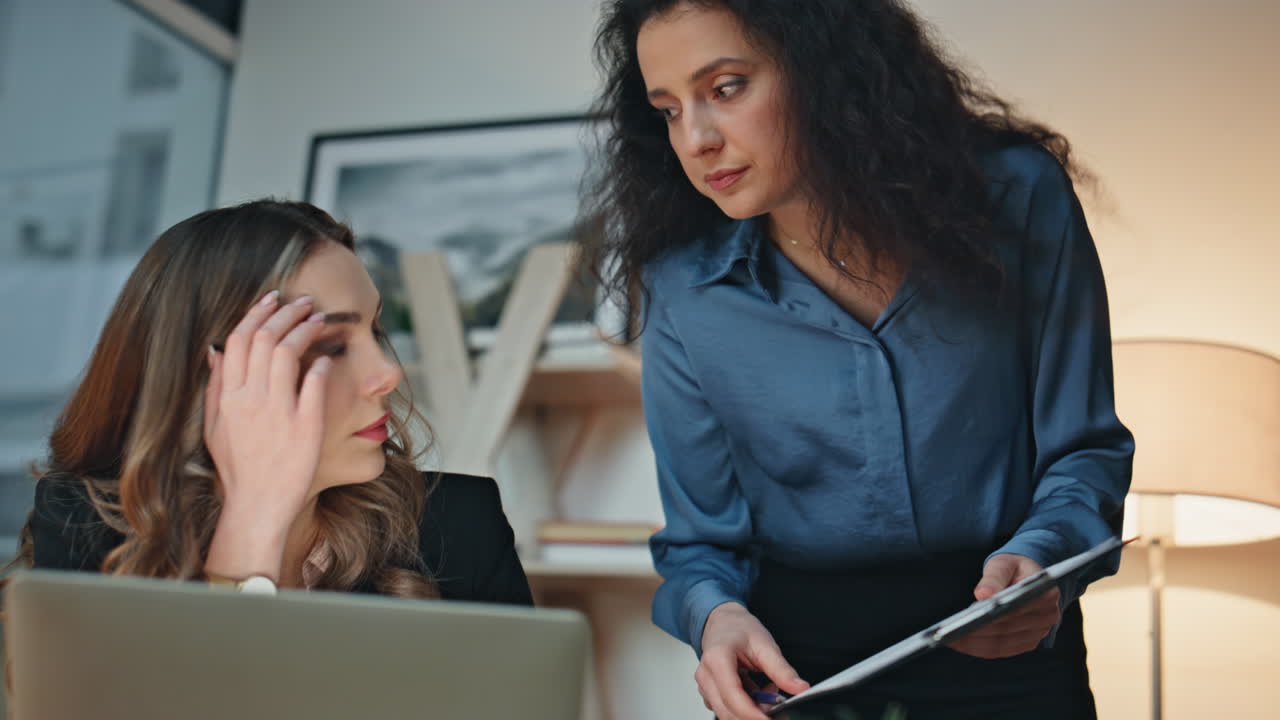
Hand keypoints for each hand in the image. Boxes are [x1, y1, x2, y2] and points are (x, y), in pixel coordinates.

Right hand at [202, 291, 330, 579]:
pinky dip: (321, 364)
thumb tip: (214, 350)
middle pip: (266, 338)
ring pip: (289, 353)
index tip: (273, 298)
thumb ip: (215, 387)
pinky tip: (328, 356)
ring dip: (306, 329)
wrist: (258, 505)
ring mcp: (278, 412)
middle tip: (304, 302)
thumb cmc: (238, 467)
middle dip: (287, 312)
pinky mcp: (305, 426)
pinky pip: (315, 384)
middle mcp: (251, 400)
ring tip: (320, 319)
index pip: (240, 338)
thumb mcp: (215, 426)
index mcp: (229, 397)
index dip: (258, 312)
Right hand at [696, 602, 809, 719]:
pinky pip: (728, 710)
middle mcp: (706, 675)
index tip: (771, 719)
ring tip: (767, 688)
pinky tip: (756, 690)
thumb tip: (799, 688)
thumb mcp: (764, 644)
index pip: (733, 696)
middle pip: (728, 711)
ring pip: (728, 713)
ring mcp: (705, 686)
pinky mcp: (709, 694)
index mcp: (717, 659)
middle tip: (777, 701)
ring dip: (751, 710)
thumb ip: (781, 669)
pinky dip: (746, 706)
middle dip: (755, 714)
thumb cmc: (739, 629)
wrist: (723, 623)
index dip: (753, 713)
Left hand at [947, 553, 1060, 658]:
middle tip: (949, 634)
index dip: (987, 619)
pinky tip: (962, 644)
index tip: (962, 621)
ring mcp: (1040, 632)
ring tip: (951, 639)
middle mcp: (1048, 617)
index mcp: (1046, 595)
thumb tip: (982, 595)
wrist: (1027, 575)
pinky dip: (981, 649)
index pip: (1013, 612)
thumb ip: (993, 577)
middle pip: (1007, 630)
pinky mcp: (1030, 642)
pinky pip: (1004, 649)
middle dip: (976, 633)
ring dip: (975, 644)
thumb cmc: (1013, 567)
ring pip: (1003, 644)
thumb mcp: (1003, 564)